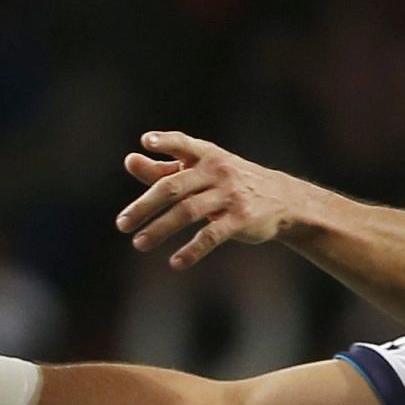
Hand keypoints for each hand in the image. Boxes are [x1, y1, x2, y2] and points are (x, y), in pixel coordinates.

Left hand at [115, 132, 304, 269]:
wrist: (283, 199)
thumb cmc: (230, 184)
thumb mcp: (202, 172)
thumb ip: (164, 168)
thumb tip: (130, 160)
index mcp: (206, 155)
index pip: (183, 144)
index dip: (166, 141)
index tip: (146, 142)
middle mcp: (217, 172)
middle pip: (173, 187)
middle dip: (145, 206)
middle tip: (122, 224)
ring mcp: (230, 195)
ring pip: (187, 212)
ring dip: (160, 230)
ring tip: (139, 244)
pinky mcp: (240, 219)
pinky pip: (211, 236)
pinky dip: (191, 250)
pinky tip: (175, 263)